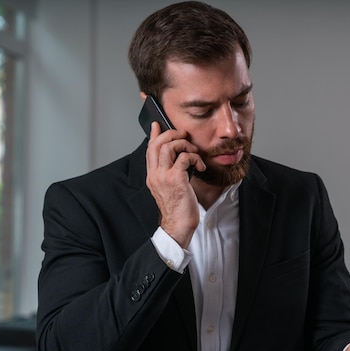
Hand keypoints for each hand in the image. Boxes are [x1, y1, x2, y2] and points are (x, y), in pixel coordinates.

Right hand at [145, 122, 204, 246]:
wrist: (179, 225)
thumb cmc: (178, 208)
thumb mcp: (171, 187)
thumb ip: (171, 172)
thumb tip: (179, 158)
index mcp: (152, 176)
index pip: (149, 150)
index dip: (154, 135)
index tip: (157, 125)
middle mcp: (155, 175)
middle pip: (157, 144)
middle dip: (172, 134)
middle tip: (184, 135)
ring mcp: (164, 176)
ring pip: (169, 147)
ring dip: (184, 144)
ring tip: (194, 152)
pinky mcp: (176, 179)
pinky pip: (184, 157)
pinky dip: (194, 157)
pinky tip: (200, 166)